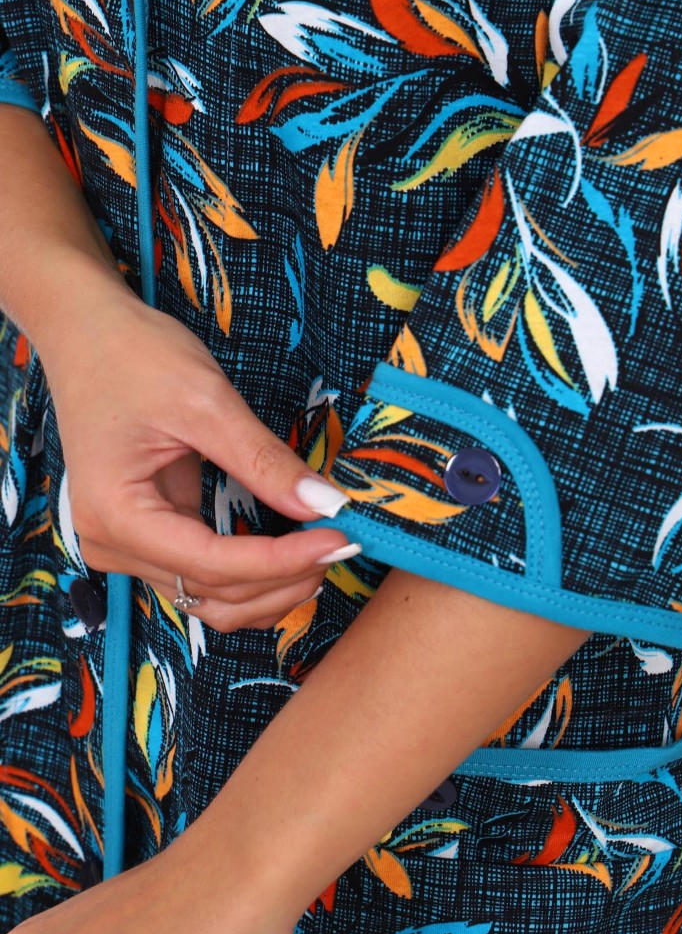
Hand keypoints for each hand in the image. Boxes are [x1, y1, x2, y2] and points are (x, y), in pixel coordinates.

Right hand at [39, 276, 354, 630]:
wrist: (87, 333)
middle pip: (213, 593)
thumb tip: (327, 505)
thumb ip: (266, 461)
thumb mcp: (207, 402)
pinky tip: (290, 556)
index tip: (339, 539)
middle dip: (284, 578)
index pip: (212, 564)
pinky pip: (201, 579)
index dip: (283, 561)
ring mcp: (124, 546)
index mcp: (115, 514)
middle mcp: (110, 544)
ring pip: (209, 600)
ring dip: (270, 590)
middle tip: (342, 543)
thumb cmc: (133, 355)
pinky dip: (249, 578)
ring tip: (321, 553)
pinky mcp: (144, 538)